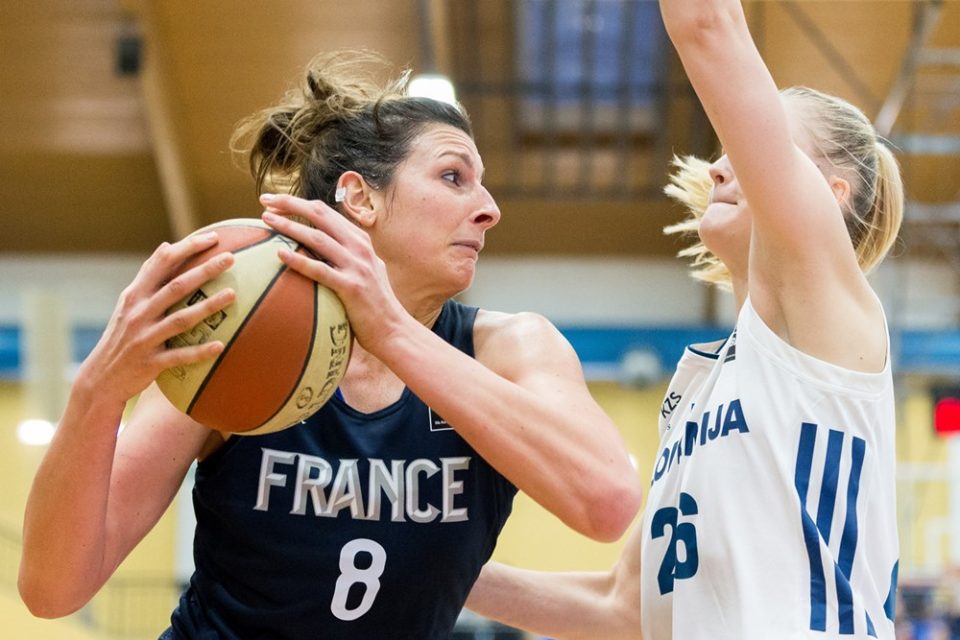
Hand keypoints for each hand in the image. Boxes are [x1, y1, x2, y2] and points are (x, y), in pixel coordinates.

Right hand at [79, 232, 236, 401]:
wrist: (101, 377)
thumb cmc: (123, 335)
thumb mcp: (129, 303)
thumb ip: (148, 278)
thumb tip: (167, 246)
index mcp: (135, 295)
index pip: (161, 263)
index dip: (187, 248)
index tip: (213, 237)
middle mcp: (139, 313)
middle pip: (176, 287)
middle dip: (204, 270)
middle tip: (231, 258)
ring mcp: (145, 338)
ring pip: (180, 319)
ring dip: (208, 307)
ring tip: (233, 294)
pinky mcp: (151, 362)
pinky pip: (179, 356)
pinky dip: (199, 351)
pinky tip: (220, 345)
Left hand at [259, 194, 404, 353]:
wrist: (393, 329)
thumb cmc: (373, 304)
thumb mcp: (365, 270)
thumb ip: (346, 255)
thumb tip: (317, 248)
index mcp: (360, 240)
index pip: (325, 212)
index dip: (298, 203)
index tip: (274, 201)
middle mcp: (359, 247)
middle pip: (320, 215)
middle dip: (290, 204)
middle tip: (265, 201)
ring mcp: (356, 266)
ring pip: (318, 238)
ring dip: (290, 226)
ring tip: (266, 220)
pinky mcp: (351, 287)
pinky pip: (320, 270)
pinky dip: (299, 260)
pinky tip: (280, 254)